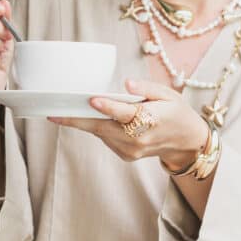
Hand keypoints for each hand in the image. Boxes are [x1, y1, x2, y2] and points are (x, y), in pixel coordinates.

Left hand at [48, 79, 207, 168]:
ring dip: (86, 122)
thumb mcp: (168, 94)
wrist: (187, 143)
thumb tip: (127, 84)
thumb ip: (147, 87)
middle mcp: (139, 138)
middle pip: (103, 128)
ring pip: (101, 134)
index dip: (107, 107)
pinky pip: (106, 139)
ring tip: (67, 111)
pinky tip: (100, 118)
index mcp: (150, 120)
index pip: (125, 113)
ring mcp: (131, 150)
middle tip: (54, 114)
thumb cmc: (176, 113)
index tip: (92, 100)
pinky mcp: (126, 156)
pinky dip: (100, 128)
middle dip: (77, 120)